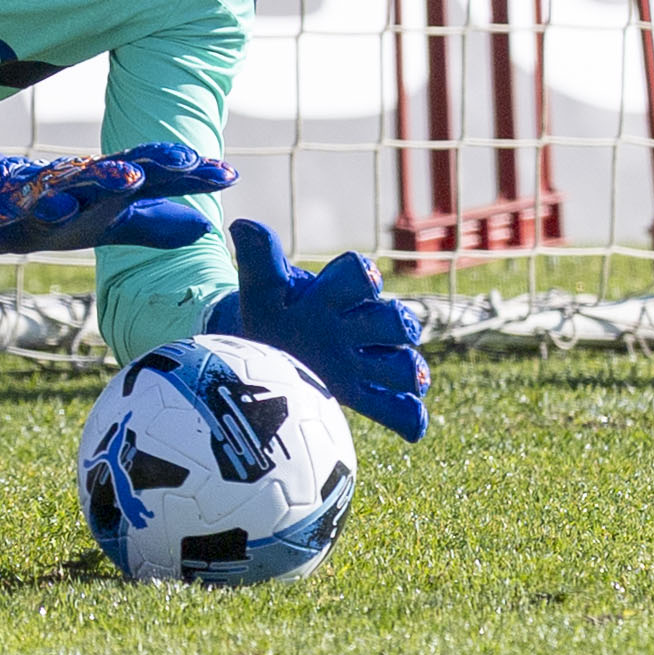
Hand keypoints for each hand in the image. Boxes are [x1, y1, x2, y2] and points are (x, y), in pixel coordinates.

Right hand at [0, 130, 230, 254]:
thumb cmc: (64, 214)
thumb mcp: (115, 224)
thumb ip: (157, 225)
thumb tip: (206, 229)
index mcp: (116, 186)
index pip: (162, 175)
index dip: (193, 175)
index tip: (229, 174)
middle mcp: (91, 183)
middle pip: (130, 168)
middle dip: (159, 165)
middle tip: (190, 164)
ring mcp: (57, 192)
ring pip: (85, 181)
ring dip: (107, 178)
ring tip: (132, 178)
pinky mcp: (24, 206)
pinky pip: (37, 206)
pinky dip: (49, 206)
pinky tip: (62, 208)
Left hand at [208, 219, 429, 442]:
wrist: (260, 351)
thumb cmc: (266, 315)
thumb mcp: (260, 290)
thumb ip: (259, 260)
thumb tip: (241, 225)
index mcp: (335, 295)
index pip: (359, 275)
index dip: (364, 275)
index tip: (363, 278)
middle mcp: (357, 327)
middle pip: (395, 320)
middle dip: (396, 323)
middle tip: (370, 332)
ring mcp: (364, 362)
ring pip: (405, 364)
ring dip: (406, 368)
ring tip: (400, 375)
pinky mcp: (363, 395)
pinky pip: (399, 408)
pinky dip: (409, 416)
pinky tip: (412, 429)